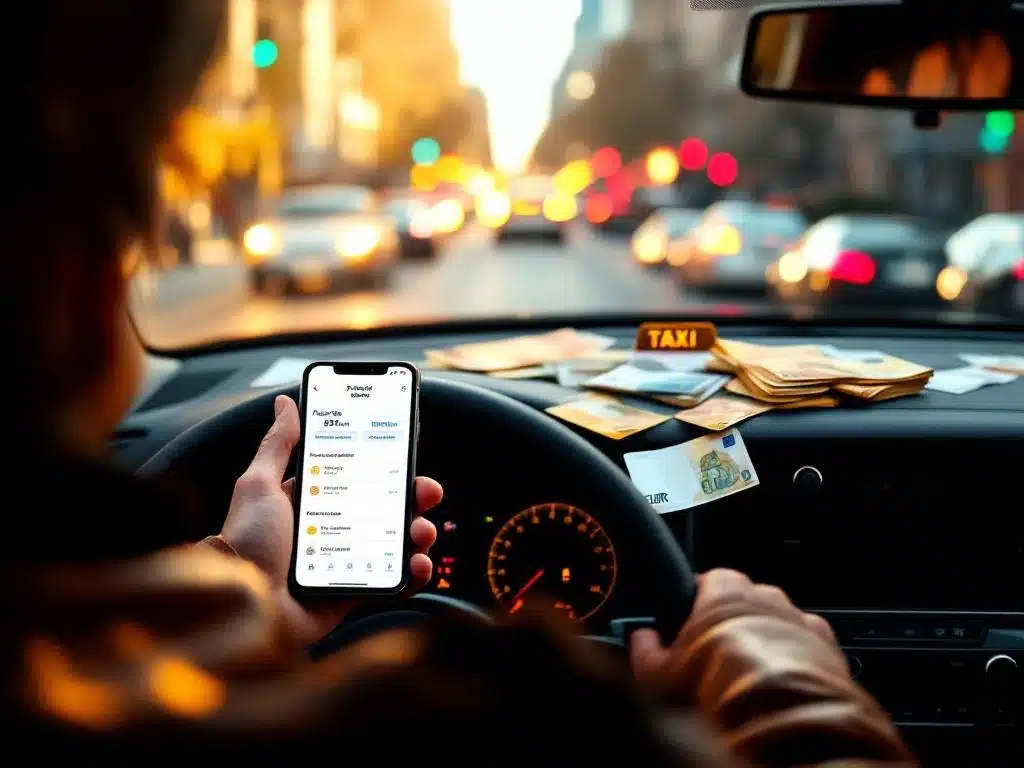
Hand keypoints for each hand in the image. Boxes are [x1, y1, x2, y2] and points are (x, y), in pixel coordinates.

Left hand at [221, 394, 441, 643]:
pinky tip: (417, 563)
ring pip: (396, 542)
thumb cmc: (246, 544)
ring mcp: (347, 561)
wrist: (243, 607)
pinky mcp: (355, 592)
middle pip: (386, 508)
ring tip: (420, 532)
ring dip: (418, 533)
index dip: (387, 467)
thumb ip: (278, 445)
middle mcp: (332, 530)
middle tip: (425, 492)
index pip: (359, 477)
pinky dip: (413, 573)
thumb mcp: (259, 484)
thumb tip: (285, 403)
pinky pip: (393, 582)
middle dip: (413, 498)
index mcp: (312, 502)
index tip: (407, 457)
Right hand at [629, 568, 835, 681]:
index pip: (709, 578)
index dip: (698, 601)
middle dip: (735, 618)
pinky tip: (784, 676)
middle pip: (746, 597)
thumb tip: (641, 639)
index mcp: (723, 589)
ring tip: (754, 669)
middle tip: (720, 650)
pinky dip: (798, 653)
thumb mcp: (660, 672)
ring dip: (768, 635)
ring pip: (779, 618)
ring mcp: (798, 616)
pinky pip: (808, 640)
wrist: (778, 710)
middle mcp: (765, 594)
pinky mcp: (826, 641)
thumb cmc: (715, 683)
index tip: (692, 622)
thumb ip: (645, 649)